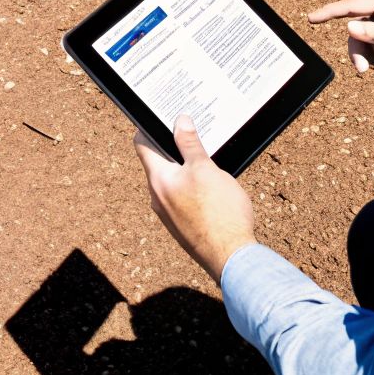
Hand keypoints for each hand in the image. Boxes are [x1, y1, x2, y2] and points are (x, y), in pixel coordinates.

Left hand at [133, 115, 255, 280]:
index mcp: (158, 179)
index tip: (160, 117)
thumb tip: (180, 121)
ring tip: (206, 159)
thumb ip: (190, 144)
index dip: (149, 128)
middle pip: (158, 163)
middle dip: (173, 148)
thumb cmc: (219, 212)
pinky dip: (192, 188)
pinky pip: (182, 199)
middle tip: (191, 133)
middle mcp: (158, 197)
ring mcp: (169, 213)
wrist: (231, 257)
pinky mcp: (182, 225)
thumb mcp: (205, 169)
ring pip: (173, 182)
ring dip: (185, 169)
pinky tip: (211, 188)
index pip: (143, 145)